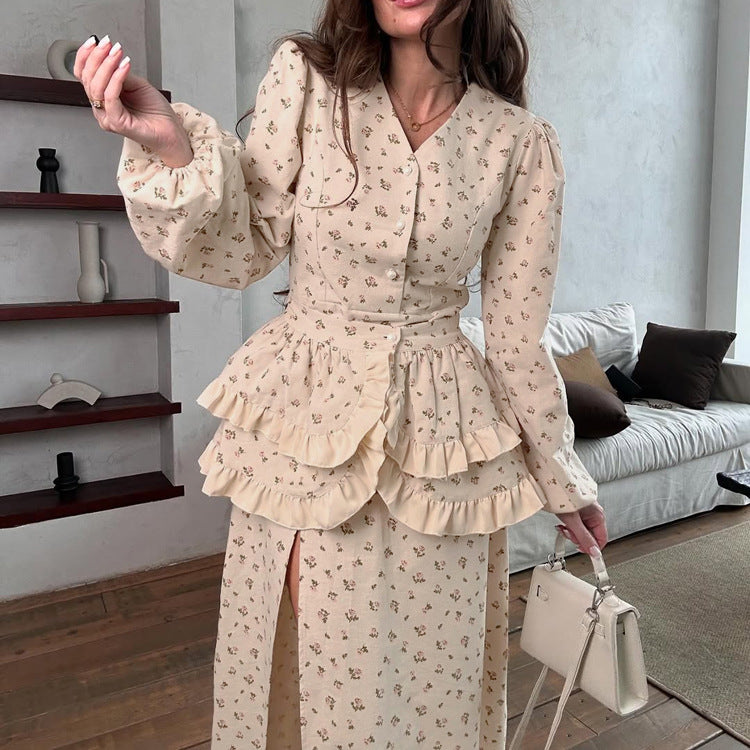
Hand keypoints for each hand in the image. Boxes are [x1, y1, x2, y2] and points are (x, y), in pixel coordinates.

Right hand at [74, 34, 191, 161]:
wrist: (171, 132)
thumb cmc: (156, 112)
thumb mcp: (136, 85)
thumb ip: (120, 73)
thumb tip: (110, 58)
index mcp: (103, 98)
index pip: (84, 75)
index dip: (85, 56)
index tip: (94, 41)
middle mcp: (102, 109)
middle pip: (88, 79)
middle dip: (97, 57)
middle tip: (108, 44)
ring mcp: (107, 117)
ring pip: (96, 88)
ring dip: (107, 65)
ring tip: (117, 53)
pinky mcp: (117, 123)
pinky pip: (110, 98)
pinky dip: (116, 79)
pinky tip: (124, 67)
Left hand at [554, 501, 607, 556]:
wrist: (552, 483)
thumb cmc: (564, 496)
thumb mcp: (573, 521)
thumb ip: (584, 538)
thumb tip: (594, 552)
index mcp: (598, 516)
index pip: (601, 539)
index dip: (592, 548)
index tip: (584, 553)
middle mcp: (593, 514)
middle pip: (589, 536)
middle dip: (577, 537)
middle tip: (569, 532)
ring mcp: (584, 514)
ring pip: (580, 532)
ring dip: (570, 532)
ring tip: (563, 526)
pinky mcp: (575, 513)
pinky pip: (574, 526)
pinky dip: (567, 527)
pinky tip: (561, 524)